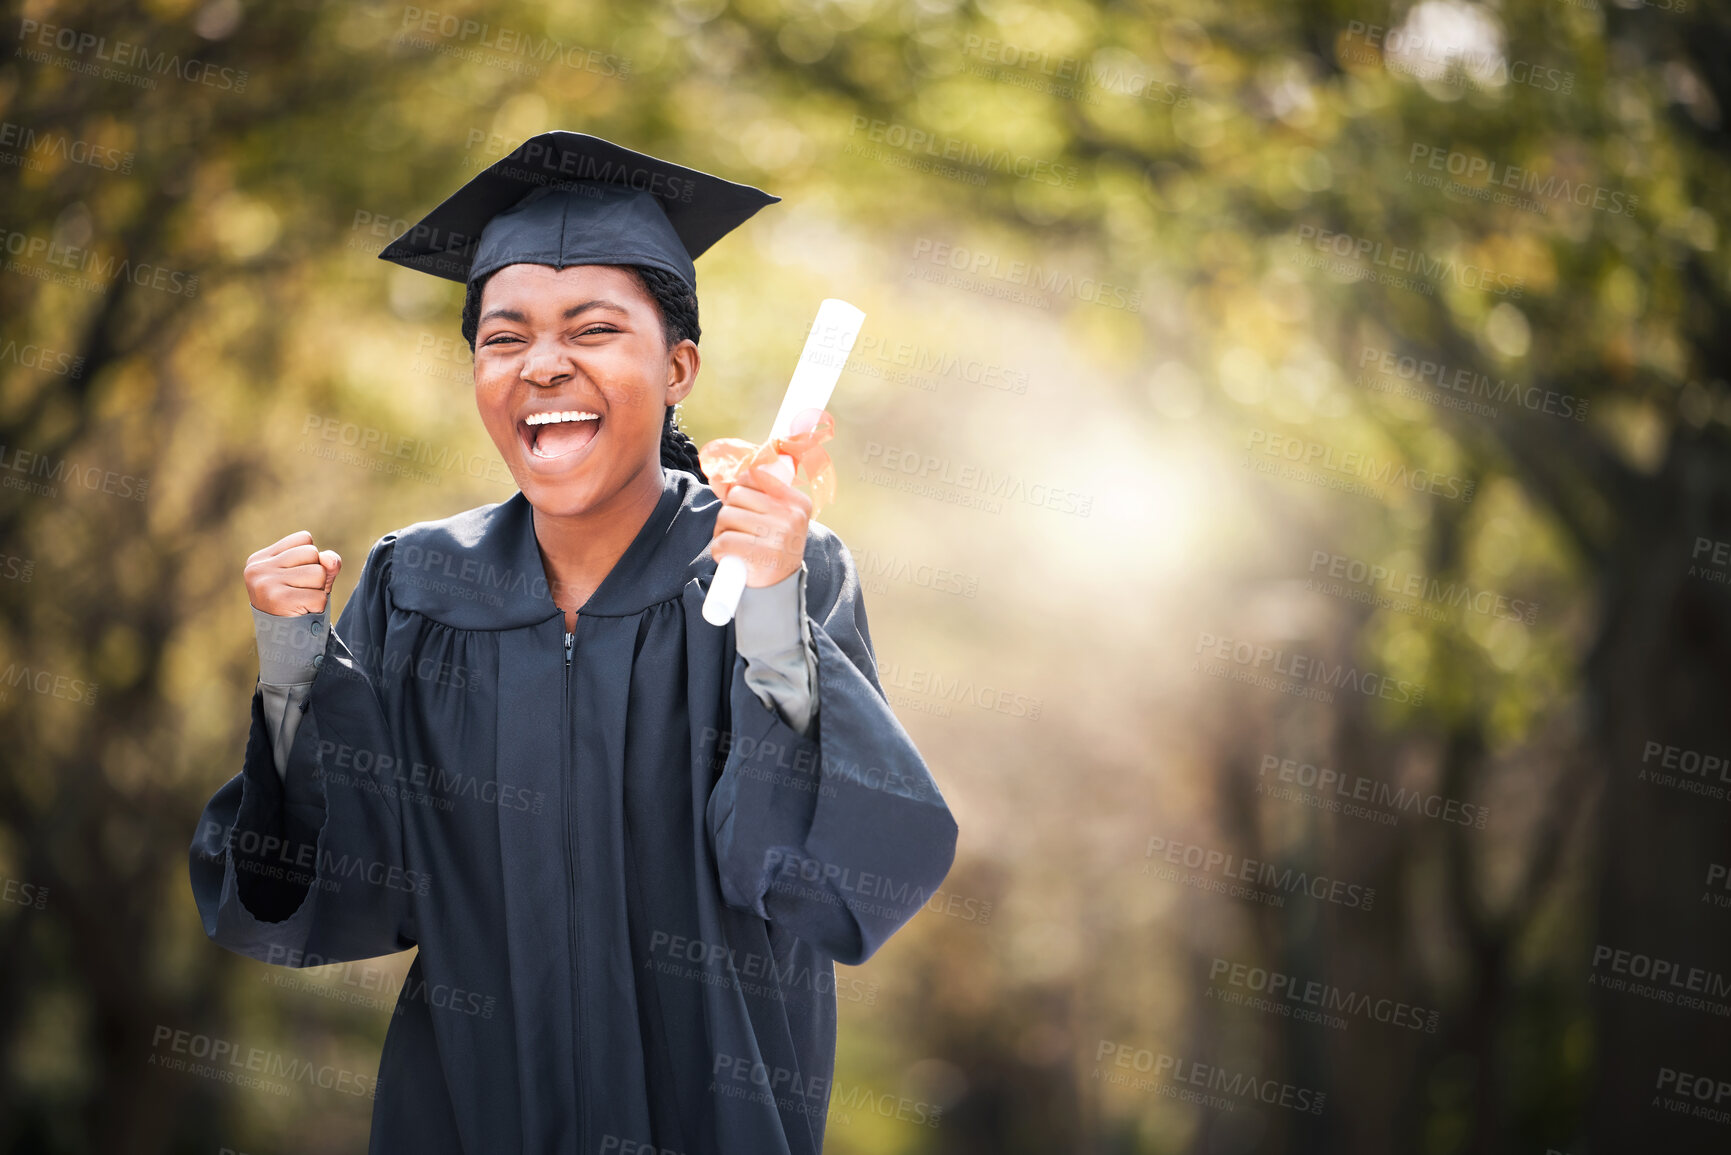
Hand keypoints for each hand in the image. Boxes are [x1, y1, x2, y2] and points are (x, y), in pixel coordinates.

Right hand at [245, 531, 341, 614]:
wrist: (285, 640)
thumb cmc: (298, 602)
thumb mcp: (311, 577)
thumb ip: (325, 562)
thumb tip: (331, 560)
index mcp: (260, 559)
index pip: (304, 539)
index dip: (311, 559)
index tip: (296, 578)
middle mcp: (258, 569)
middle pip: (312, 553)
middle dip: (316, 574)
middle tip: (300, 592)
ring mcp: (266, 584)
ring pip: (319, 573)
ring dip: (319, 590)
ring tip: (302, 601)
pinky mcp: (278, 600)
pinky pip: (320, 596)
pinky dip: (319, 606)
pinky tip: (303, 612)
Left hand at [711, 460, 811, 586]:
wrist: (780, 586)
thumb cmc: (773, 546)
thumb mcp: (778, 517)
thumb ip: (755, 494)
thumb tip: (719, 480)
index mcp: (798, 502)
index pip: (755, 475)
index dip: (739, 488)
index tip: (742, 504)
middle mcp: (791, 516)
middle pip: (737, 495)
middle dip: (728, 511)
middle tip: (735, 528)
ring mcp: (778, 535)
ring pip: (726, 515)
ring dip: (721, 531)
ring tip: (733, 542)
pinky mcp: (760, 555)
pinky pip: (723, 541)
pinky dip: (719, 549)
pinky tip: (729, 555)